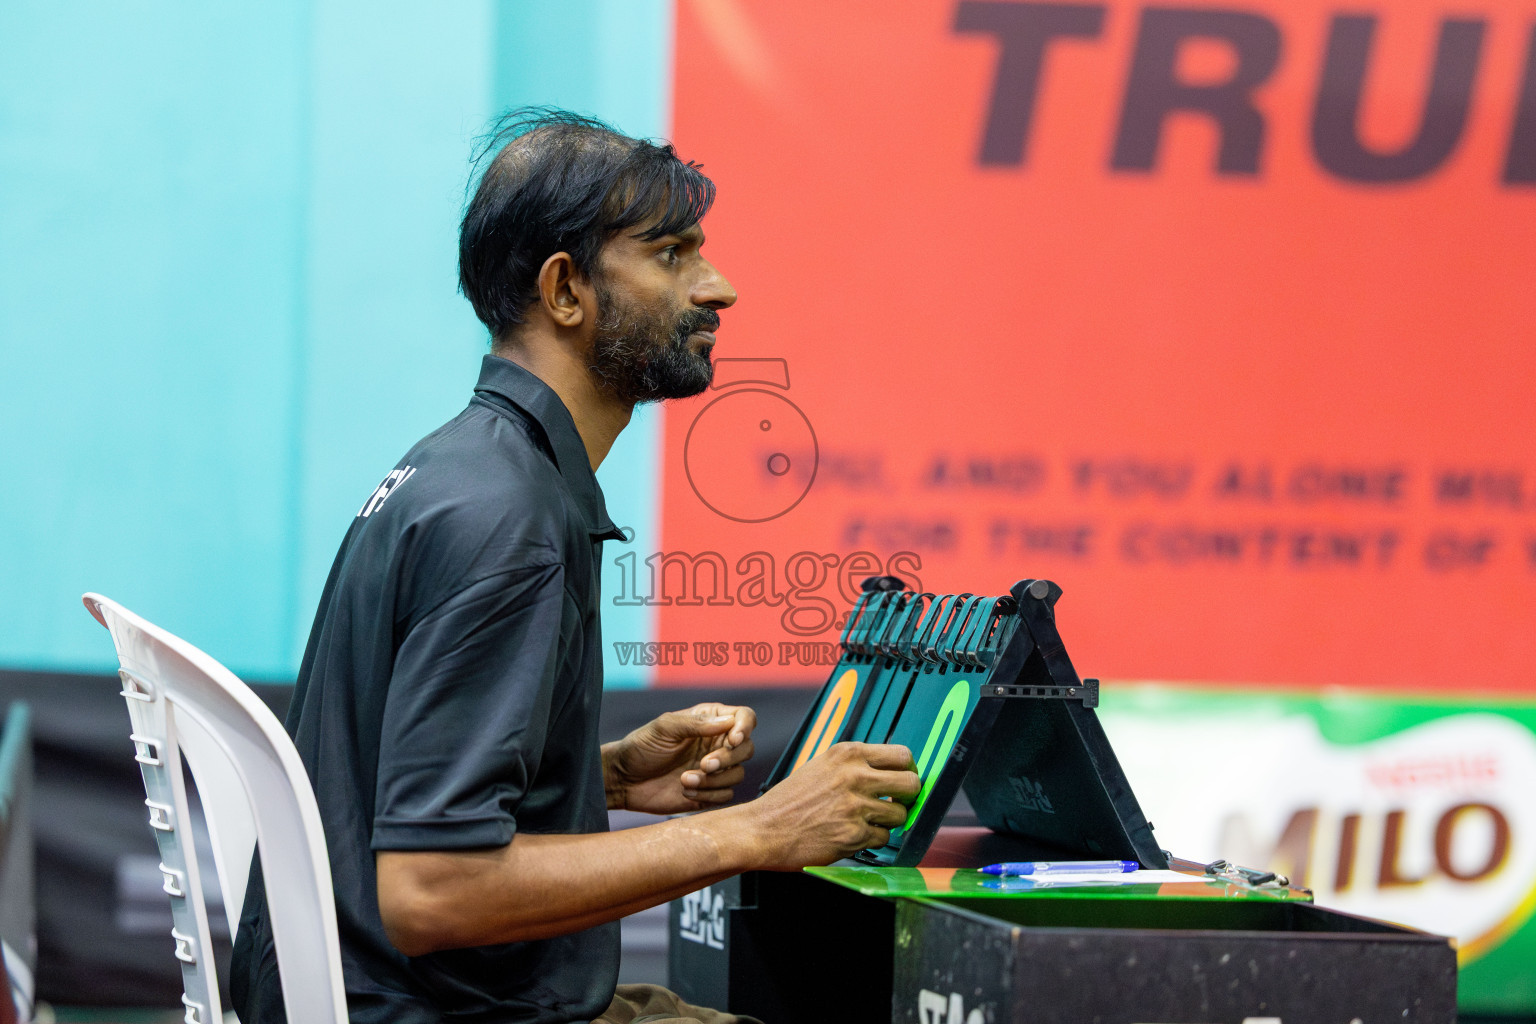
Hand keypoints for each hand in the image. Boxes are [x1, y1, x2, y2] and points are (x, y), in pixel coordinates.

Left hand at [603, 703, 756, 814]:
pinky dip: (709, 795)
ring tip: (685, 779)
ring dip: (714, 780)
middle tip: (703, 764)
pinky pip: (726, 795)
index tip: (732, 740)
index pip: (744, 718)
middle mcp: (717, 744)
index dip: (744, 728)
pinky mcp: (710, 792)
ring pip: (738, 774)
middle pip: (747, 749)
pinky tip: (685, 791)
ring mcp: (715, 770)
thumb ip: (696, 723)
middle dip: (728, 758)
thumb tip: (728, 721)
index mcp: (710, 722)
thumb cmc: (641, 747)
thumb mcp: (664, 728)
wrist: (624, 780)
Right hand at [746, 742, 920, 868]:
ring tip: (867, 821)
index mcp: (847, 754)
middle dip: (907, 796)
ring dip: (888, 821)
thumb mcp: (821, 766)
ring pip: (900, 814)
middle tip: (896, 801)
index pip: (902, 754)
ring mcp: (856, 806)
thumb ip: (854, 765)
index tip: (903, 778)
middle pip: (911, 783)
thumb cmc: (789, 801)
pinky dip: (872, 839)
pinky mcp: (854, 835)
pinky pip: (883, 837)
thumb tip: (890, 771)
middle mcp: (854, 776)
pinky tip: (853, 835)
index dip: (907, 769)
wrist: (762, 829)